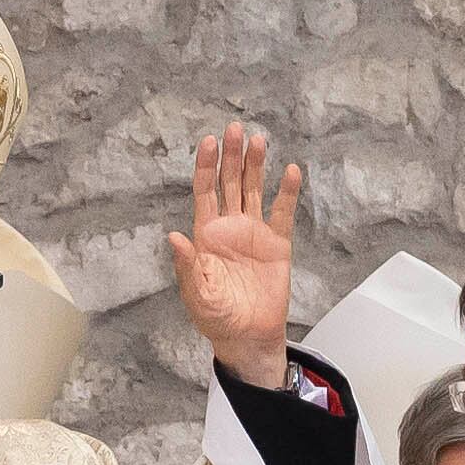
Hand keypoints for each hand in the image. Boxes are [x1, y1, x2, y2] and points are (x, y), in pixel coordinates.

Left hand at [166, 128, 303, 390]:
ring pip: (255, 190)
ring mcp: (254, 233)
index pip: (205, 191)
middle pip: (230, 183)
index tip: (209, 142)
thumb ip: (187, 266)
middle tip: (235, 128)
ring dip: (256, 166)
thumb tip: (174, 237)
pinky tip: (291, 171)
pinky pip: (283, 213)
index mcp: (206, 235)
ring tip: (259, 141)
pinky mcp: (278, 244)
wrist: (248, 336)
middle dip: (232, 156)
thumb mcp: (197, 294)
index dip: (206, 166)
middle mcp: (230, 227)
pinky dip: (287, 193)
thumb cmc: (217, 317)